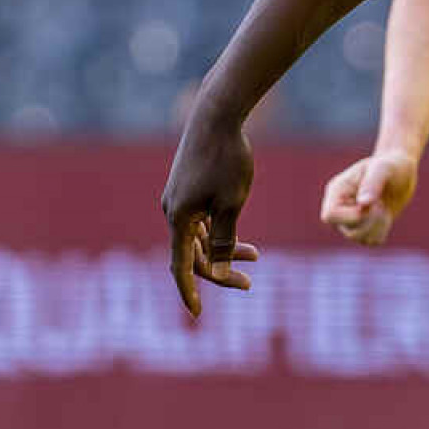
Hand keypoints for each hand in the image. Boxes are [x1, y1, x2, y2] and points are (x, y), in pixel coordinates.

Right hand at [160, 109, 258, 316]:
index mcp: (179, 219)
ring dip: (223, 249)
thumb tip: (220, 270)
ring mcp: (178, 198)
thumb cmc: (227, 158)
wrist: (216, 115)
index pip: (181, 266)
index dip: (189, 291)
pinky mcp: (187, 186)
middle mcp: (172, 211)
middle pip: (193, 253)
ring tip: (256, 256)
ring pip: (198, 236)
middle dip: (219, 270)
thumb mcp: (232, 202)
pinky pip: (198, 219)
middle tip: (249, 281)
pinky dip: (217, 230)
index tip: (198, 313)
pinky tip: (237, 232)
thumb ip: (224, 237)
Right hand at [320, 151, 418, 245]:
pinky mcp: (363, 228)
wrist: (402, 172)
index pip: (330, 215)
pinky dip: (382, 231)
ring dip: (378, 226)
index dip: (351, 216)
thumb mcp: (384, 168)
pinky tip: (385, 216)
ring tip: (384, 208)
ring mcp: (350, 220)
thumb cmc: (391, 165)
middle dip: (371, 219)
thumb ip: (373, 182)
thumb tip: (364, 203)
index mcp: (337, 190)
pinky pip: (370, 241)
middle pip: (348, 230)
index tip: (370, 205)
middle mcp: (340, 207)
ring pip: (359, 238)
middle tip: (381, 203)